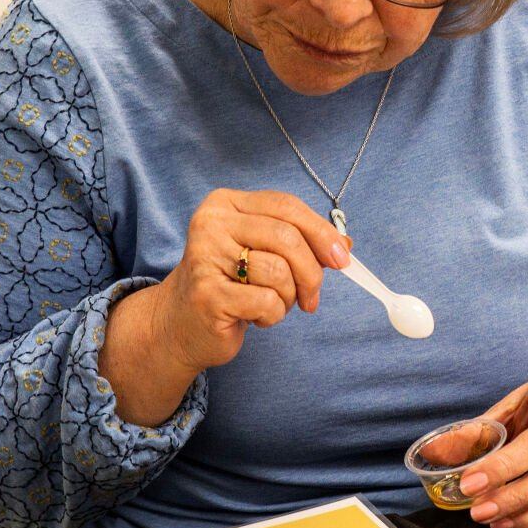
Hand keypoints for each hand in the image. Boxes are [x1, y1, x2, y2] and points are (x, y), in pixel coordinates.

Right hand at [152, 189, 350, 370]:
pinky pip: (266, 301)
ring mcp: (205, 257)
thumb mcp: (264, 253)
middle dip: (311, 272)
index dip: (321, 231)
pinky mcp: (208, 294)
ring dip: (287, 297)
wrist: (182, 323)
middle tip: (311, 297)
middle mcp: (211, 223)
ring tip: (271, 304)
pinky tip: (255, 317)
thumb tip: (345, 245)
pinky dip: (272, 315)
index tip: (342, 257)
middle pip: (287, 237)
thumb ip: (300, 242)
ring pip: (279, 272)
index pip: (286, 206)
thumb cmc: (230, 284)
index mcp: (226, 203)